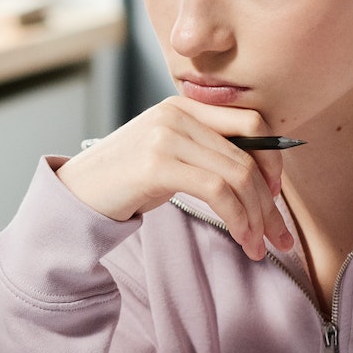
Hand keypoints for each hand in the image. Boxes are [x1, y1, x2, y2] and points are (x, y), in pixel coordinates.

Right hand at [57, 97, 294, 260]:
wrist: (73, 195)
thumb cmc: (123, 182)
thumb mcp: (169, 155)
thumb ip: (206, 151)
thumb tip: (261, 176)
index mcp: (184, 106)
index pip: (252, 123)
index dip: (275, 161)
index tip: (276, 197)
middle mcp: (177, 114)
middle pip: (250, 155)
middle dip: (271, 203)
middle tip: (279, 237)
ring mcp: (166, 136)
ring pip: (239, 175)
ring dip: (258, 218)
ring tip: (260, 247)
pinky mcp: (157, 164)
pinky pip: (217, 192)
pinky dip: (238, 219)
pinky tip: (241, 239)